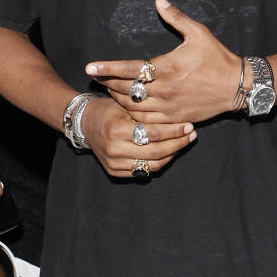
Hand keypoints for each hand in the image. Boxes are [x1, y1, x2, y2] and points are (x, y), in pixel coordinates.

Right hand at [80, 93, 196, 179]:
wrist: (86, 123)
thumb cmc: (109, 109)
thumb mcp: (126, 105)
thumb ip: (148, 113)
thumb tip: (178, 116)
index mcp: (117, 129)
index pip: (153, 134)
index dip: (174, 131)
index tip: (188, 125)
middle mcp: (114, 149)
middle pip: (155, 152)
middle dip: (177, 144)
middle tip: (191, 135)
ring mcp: (113, 163)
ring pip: (152, 165)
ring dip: (172, 155)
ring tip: (183, 143)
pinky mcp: (114, 171)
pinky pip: (143, 171)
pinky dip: (159, 162)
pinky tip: (169, 152)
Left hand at [84, 0, 241, 125]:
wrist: (237, 86)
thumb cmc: (217, 57)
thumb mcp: (199, 32)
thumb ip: (176, 17)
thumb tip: (159, 0)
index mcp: (168, 68)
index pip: (130, 69)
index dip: (107, 68)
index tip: (90, 67)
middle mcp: (166, 90)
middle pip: (126, 90)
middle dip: (107, 83)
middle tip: (96, 77)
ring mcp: (169, 107)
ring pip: (134, 108)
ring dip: (118, 99)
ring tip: (109, 90)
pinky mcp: (175, 118)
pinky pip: (147, 121)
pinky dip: (133, 115)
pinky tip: (128, 107)